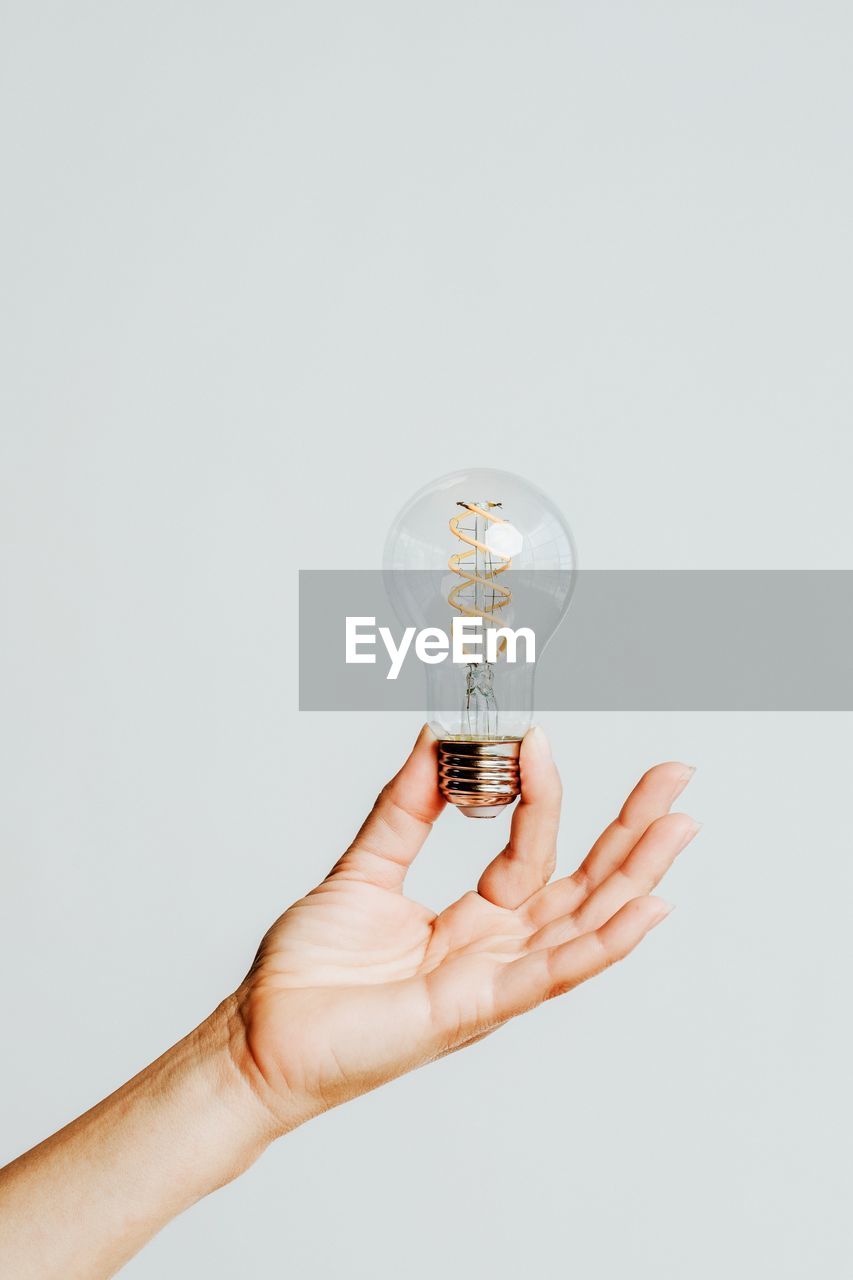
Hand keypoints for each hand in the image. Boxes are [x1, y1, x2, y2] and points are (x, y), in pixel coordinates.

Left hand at [232, 726, 698, 1130]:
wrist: (261, 1031)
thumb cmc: (310, 970)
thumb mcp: (366, 867)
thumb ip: (406, 806)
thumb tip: (435, 739)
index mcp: (471, 919)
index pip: (531, 851)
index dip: (547, 796)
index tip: (542, 739)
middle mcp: (494, 950)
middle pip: (581, 886)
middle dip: (633, 833)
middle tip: (675, 777)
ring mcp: (492, 983)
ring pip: (582, 924)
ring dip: (636, 876)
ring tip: (678, 826)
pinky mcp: (474, 1010)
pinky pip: (550, 973)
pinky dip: (603, 943)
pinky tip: (646, 908)